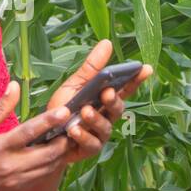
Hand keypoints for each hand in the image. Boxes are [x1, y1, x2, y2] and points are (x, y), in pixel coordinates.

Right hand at [0, 81, 73, 190]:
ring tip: (68, 137)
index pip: (28, 133)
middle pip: (47, 154)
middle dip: (63, 140)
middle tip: (73, 126)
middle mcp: (10, 166)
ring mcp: (16, 180)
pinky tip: (55, 152)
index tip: (64, 111)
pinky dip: (52, 164)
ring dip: (61, 153)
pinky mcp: (19, 188)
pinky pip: (42, 176)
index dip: (49, 121)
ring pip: (49, 167)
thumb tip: (15, 85)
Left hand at [45, 39, 153, 164]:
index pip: (125, 88)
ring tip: (84, 111)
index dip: (136, 79)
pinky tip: (73, 130)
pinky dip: (82, 136)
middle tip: (106, 92)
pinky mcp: (89, 149)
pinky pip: (91, 143)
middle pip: (118, 108)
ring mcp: (100, 134)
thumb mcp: (75, 84)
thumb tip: (107, 42)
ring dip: (95, 118)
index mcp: (105, 99)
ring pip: (105, 127)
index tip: (146, 68)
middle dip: (114, 100)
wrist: (45, 135)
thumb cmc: (62, 108)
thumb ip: (92, 67)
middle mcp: (107, 117)